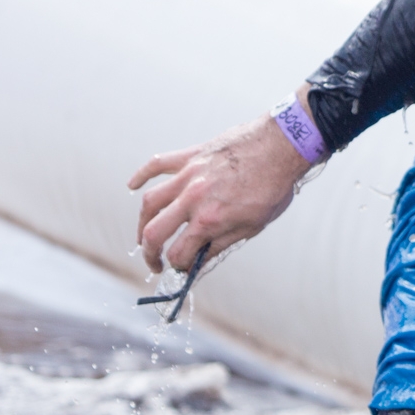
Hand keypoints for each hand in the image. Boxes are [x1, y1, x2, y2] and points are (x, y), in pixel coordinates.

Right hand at [128, 86, 318, 272]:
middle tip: (154, 262)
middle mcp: (193, 198)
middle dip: (149, 252)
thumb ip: (221, 243)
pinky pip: (157, 165)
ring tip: (144, 234)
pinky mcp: (190, 156)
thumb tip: (200, 260)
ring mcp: (188, 175)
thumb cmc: (273, 186)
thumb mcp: (253, 225)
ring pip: (150, 201)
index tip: (181, 268)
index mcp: (210, 219)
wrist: (282, 146)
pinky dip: (141, 175)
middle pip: (154, 231)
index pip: (179, 252)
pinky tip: (132, 186)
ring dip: (142, 222)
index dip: (178, 265)